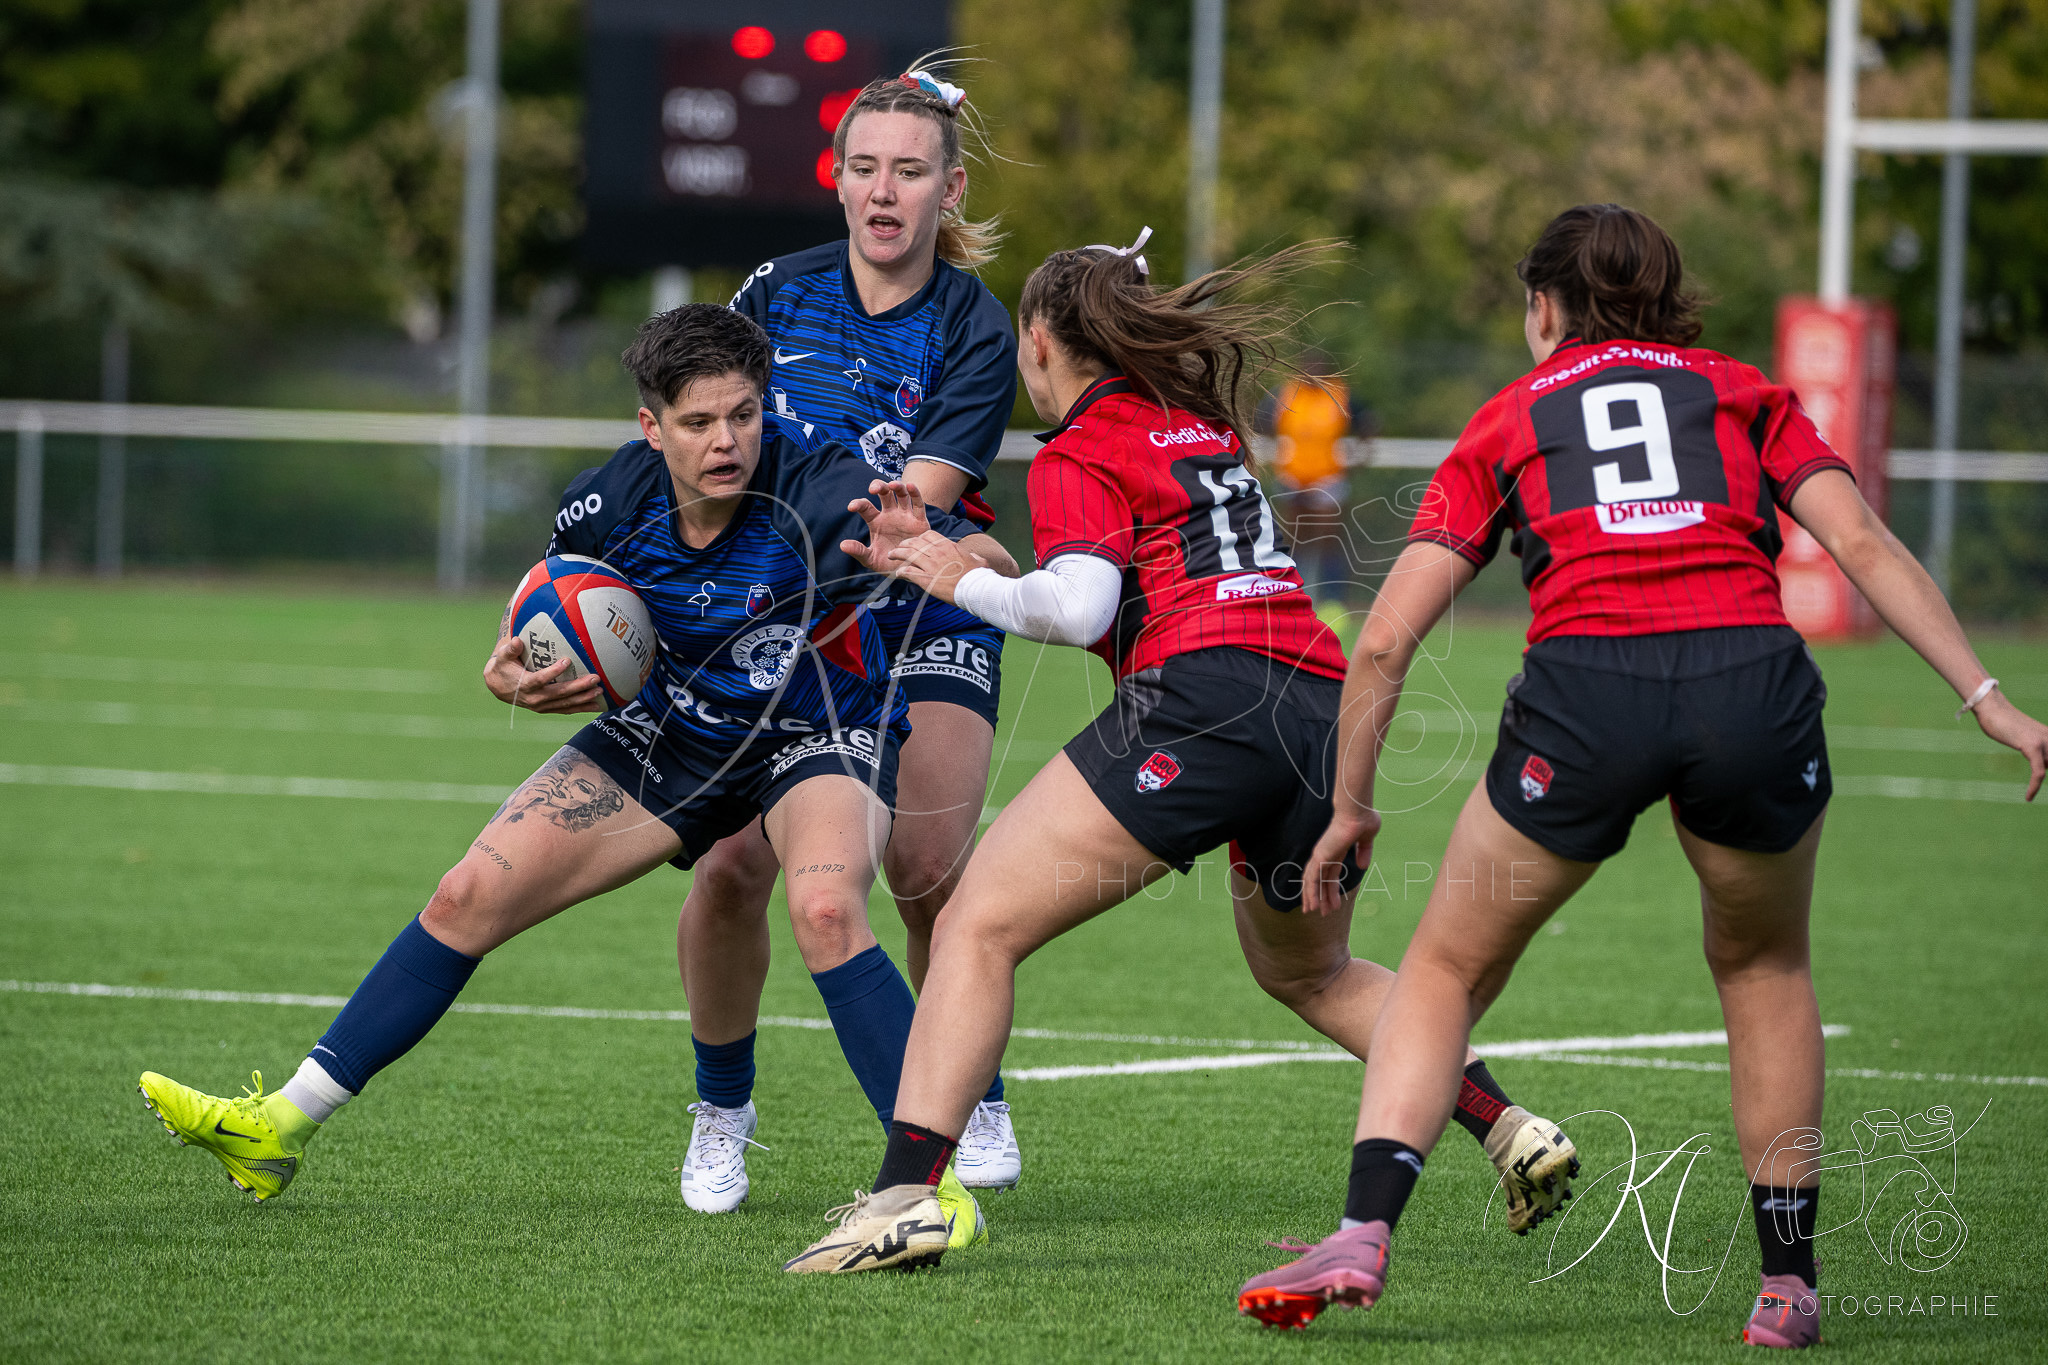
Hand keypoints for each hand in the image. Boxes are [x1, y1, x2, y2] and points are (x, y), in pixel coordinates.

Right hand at [483, 634, 604, 713]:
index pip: (540, 679)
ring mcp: (541, 706)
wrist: (498, 687)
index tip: (567, 661)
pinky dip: (580, 708)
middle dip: (578, 687)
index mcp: (524, 684)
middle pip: (559, 693)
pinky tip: (595, 705)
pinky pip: (565, 710)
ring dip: (583, 699)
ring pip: (565, 704)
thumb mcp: (502, 657)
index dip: (553, 672)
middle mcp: (534, 698)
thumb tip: (517, 640)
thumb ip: (510, 649)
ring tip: (599, 692)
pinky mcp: (546, 709)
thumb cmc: (503, 667)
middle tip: (595, 679)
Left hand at [841, 479, 929, 567]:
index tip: (851, 507)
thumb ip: (859, 551)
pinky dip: (915, 493)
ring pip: (901, 494)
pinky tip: (910, 486)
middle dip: (879, 486)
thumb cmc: (889, 564)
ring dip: (897, 486)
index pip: (866, 507)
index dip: (858, 504)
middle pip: (884, 493)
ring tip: (892, 485)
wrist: (910, 571)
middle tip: (873, 489)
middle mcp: (890, 515)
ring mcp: (905, 516)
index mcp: (876, 521)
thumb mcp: (871, 560)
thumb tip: (843, 545)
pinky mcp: (919, 521)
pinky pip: (918, 504)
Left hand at [883, 530, 987, 602]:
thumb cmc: (979, 576)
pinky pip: (908, 572)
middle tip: (898, 548)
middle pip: (915, 542)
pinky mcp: (926, 579)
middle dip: (904, 544)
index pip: (928, 535)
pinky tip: (898, 574)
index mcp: (949, 546)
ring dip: (897, 554)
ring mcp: (931, 565)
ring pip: (908, 554)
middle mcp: (937, 552)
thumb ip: (974, 556)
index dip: (919, 538)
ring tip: (891, 556)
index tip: (915, 542)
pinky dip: (901, 572)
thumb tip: (975, 557)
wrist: (976, 588)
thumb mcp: (978, 561)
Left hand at [1299, 804, 1382, 915]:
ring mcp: (1321, 855)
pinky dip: (1311, 893)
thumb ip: (1364, 851)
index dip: (1332, 889)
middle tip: (1323, 913)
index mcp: (1336, 850)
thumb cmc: (1364, 819)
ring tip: (1315, 913)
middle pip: (1320, 880)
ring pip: (1313, 881)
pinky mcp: (1320, 856)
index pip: (1331, 874)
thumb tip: (1362, 866)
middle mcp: (1325, 853)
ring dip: (1314, 898)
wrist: (1358, 812)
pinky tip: (1312, 905)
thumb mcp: (1367, 839)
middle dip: (1321, 897)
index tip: (1335, 904)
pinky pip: (1313, 879)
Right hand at [1972, 692, 2047, 800]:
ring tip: (2030, 796)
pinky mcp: (2032, 746)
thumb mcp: (2023, 737)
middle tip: (2033, 793)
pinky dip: (2034, 785)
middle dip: (2047, 770)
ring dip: (2038, 784)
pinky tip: (2028, 797)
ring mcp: (2043, 741)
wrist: (1992, 707)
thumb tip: (2042, 764)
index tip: (2045, 772)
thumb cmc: (2003, 721)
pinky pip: (2038, 771)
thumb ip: (2034, 749)